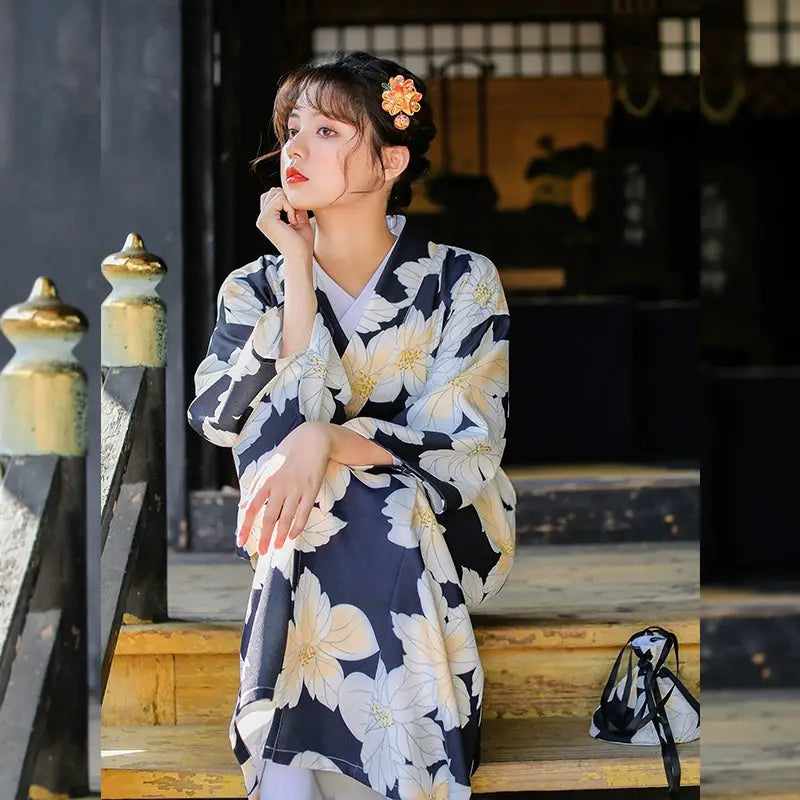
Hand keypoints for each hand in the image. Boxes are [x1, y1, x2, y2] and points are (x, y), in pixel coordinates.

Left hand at [236, 422, 332, 554]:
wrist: (312, 440)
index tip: (241, 542)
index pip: (251, 508)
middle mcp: (280, 486)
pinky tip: (293, 535)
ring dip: (281, 535)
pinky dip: (297, 526)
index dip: (245, 527)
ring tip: (277, 547)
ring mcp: (296, 489)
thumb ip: (255, 485)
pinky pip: (303, 514)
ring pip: (287, 518)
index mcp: (266, 480)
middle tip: (261, 552)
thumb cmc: (287, 452)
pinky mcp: (311, 490)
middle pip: (269, 517)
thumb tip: (242, 504)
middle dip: (264, 537)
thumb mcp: (267, 466)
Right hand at [256, 187, 314, 262]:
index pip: (274, 196)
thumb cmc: (302, 244)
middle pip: (274, 191)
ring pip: (277, 193)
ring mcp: (262, 218)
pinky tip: (293, 221)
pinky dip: (290, 208)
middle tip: (295, 218)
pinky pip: (280, 199)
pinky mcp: (266, 218)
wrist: (300, 257)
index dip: (288, 200)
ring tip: (294, 220)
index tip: (296, 217)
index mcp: (268, 219)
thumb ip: (296, 206)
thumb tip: (296, 194)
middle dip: (288, 200)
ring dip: (290, 204)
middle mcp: (262, 218)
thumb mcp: (301, 220)